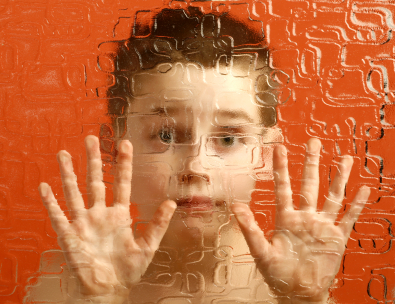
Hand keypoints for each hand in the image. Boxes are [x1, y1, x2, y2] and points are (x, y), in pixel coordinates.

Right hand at [38, 136, 175, 300]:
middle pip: (95, 180)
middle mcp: (100, 214)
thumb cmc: (127, 271)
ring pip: (74, 192)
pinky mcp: (70, 235)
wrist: (107, 290)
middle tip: (91, 138)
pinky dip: (51, 202)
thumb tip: (171, 203)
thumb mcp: (148, 247)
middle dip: (93, 159)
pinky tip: (45, 187)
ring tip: (63, 153)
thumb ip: (158, 224)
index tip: (124, 144)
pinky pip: (58, 215)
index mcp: (119, 215)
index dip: (123, 164)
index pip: (121, 183)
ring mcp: (84, 223)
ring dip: (68, 173)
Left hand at [231, 138, 369, 303]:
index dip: (281, 167)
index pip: (283, 187)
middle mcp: (305, 217)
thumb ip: (250, 229)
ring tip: (345, 159)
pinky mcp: (337, 238)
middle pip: (309, 184)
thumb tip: (235, 207)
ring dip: (338, 178)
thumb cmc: (278, 274)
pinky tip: (363, 190)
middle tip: (314, 142)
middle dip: (311, 163)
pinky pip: (348, 219)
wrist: (298, 293)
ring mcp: (322, 226)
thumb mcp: (261, 251)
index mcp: (285, 218)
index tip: (279, 147)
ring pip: (332, 197)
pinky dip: (356, 205)